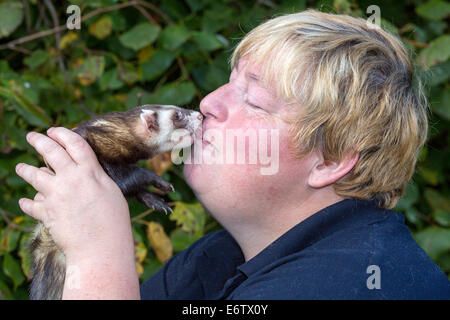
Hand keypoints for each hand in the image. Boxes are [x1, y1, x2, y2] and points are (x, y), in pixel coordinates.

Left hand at [15, 127, 132, 260]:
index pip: (75, 144)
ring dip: (25, 169)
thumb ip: (95, 178)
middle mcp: (70, 179)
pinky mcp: (45, 213)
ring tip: (21, 167)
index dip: (63, 134)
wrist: (100, 248)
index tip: (55, 130)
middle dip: (39, 140)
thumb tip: (84, 171)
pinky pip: (31, 204)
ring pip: (34, 174)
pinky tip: (26, 201)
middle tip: (32, 136)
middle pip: (50, 151)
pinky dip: (29, 202)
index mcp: (90, 172)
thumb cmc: (114, 222)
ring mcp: (55, 195)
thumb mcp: (111, 192)